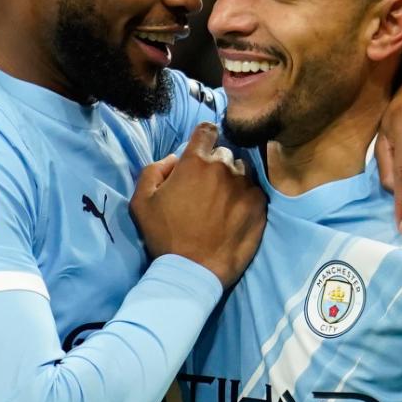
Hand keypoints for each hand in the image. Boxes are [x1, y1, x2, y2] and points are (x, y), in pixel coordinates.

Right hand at [131, 123, 266, 287]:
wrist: (193, 271)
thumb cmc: (164, 236)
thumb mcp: (141, 201)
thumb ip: (153, 170)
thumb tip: (172, 160)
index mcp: (195, 162)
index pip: (206, 130)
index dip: (203, 137)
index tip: (202, 149)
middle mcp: (224, 167)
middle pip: (224, 154)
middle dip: (215, 165)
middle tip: (205, 189)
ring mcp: (245, 186)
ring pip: (241, 172)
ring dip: (232, 180)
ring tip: (221, 204)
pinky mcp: (259, 205)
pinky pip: (254, 190)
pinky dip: (245, 197)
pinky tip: (234, 214)